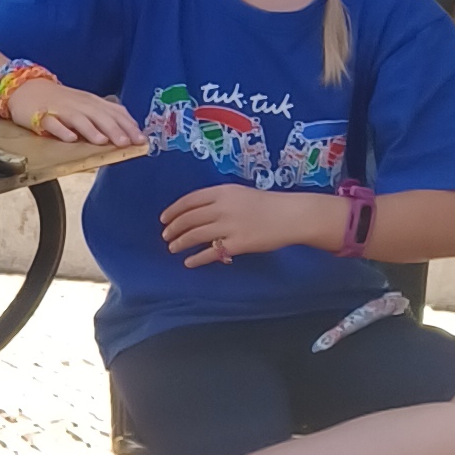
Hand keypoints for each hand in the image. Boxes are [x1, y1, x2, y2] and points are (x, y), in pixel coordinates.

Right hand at [8, 79, 138, 146]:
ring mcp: (60, 109)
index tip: (141, 139)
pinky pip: (53, 123)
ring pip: (79, 119)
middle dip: (114, 129)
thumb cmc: (59, 101)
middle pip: (100, 116)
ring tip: (103, 142)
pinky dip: (62, 130)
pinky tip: (71, 139)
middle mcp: (79, 104)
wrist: (25, 88)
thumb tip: (126, 133)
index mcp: (92, 102)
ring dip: (91, 130)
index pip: (114, 112)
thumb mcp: (84, 105)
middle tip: (127, 143)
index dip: (128, 125)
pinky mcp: (41, 116)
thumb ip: (102, 117)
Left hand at [160, 183, 296, 265]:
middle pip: (189, 218)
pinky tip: (188, 262)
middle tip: (165, 235)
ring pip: (195, 235)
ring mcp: (229, 226)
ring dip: (180, 242)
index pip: (190, 200)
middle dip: (173, 228)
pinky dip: (197, 258)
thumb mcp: (239, 194)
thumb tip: (195, 213)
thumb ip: (218, 200)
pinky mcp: (237, 244)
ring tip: (172, 248)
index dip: (173, 210)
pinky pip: (211, 252)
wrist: (290, 215)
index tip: (164, 219)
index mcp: (222, 191)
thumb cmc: (266, 204)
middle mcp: (223, 207)